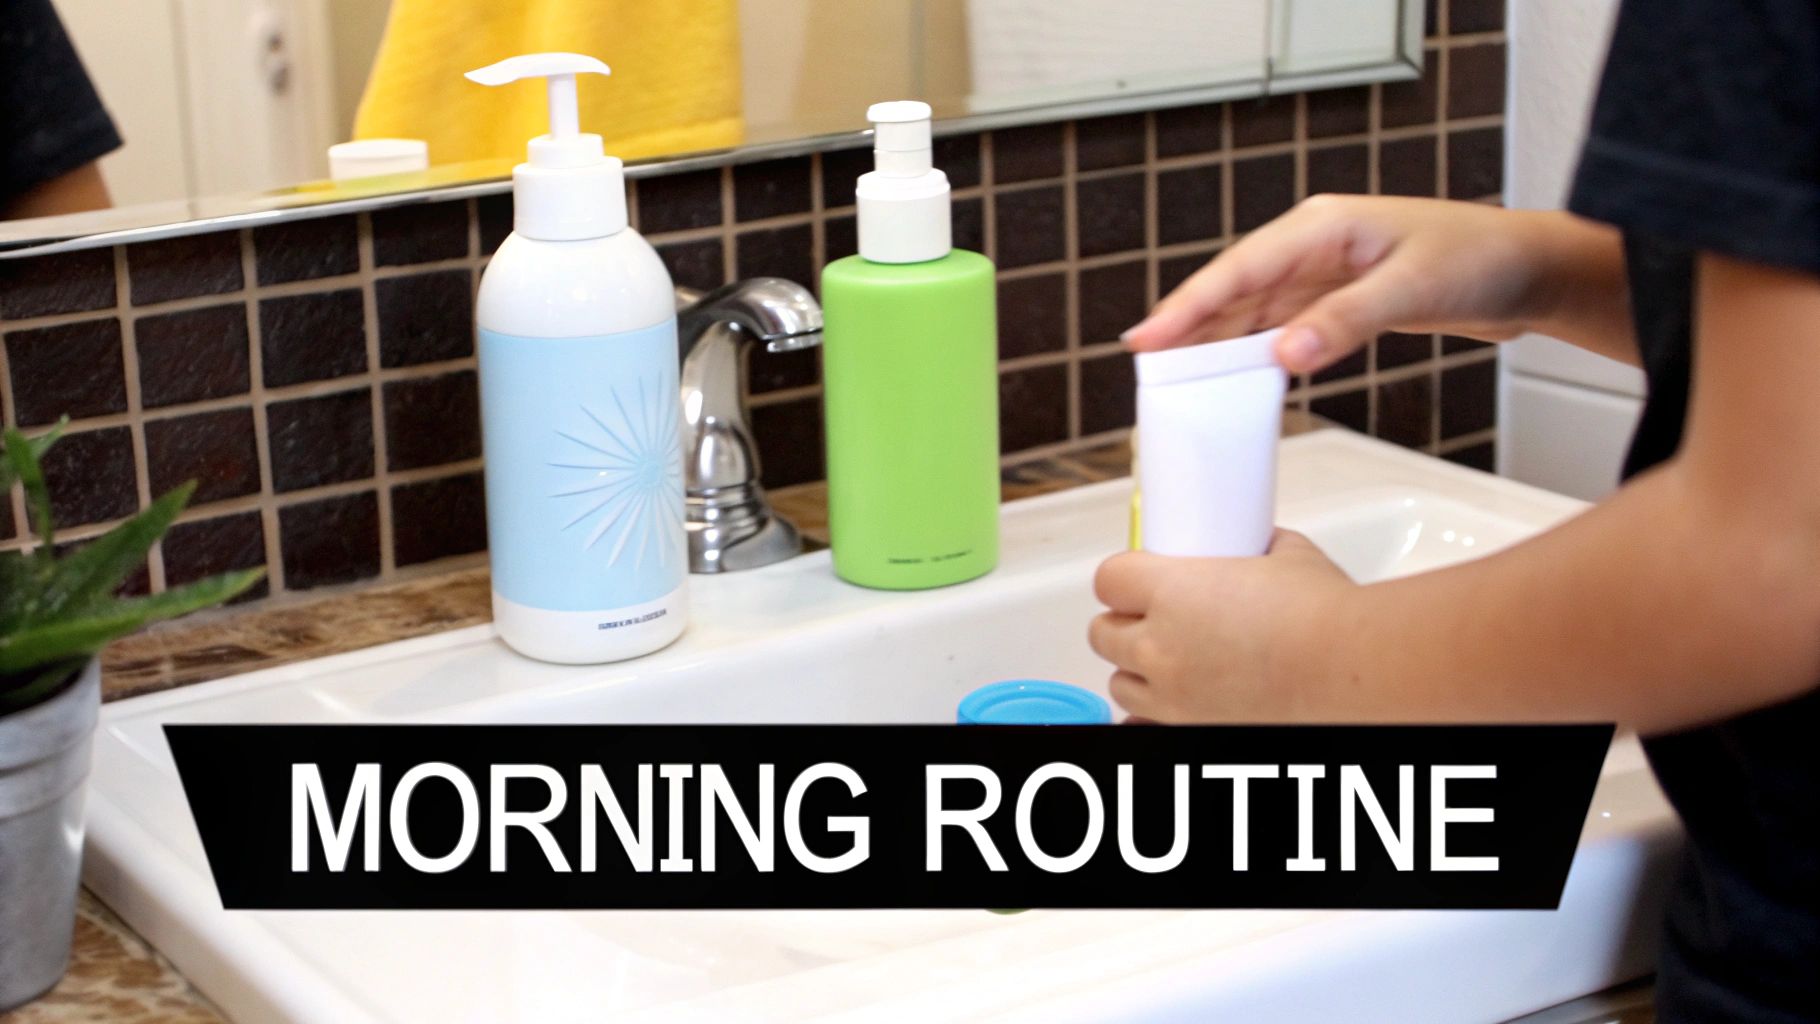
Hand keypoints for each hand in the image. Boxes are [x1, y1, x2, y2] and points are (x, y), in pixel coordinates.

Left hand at [1088, 530, 1356, 721]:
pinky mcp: (1191, 730)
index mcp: (1172, 591)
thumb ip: (1256, 547)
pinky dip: (1150, 713)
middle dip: (1122, 623)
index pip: (1108, 579)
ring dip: (1136, 668)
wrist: (1355, 670)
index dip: (1122, 578)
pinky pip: (1144, 723)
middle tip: (1151, 618)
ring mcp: (1173, 696)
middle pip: (1102, 633)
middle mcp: (1160, 647)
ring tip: (1171, 660)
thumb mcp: (1288, 555)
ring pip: (1120, 683)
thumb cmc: (1326, 616)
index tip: (1138, 578)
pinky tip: (1173, 701)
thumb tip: (1255, 545)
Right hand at [1121, 195, 1626, 372]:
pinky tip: (1237, 376)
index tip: (1148, 338)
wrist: (1532, 272)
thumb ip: (1346, 322)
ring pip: (1255, 312)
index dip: (1189, 305)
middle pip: (1235, 290)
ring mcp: (1326, 273)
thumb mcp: (1413, 289)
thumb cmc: (1483, 259)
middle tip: (1145, 369)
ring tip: (1178, 379)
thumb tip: (1286, 355)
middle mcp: (1316, 245)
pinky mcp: (1340, 300)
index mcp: (1324, 226)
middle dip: (1189, 327)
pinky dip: (1257, 352)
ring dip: (1219, 344)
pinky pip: (1282, 328)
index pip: (1240, 268)